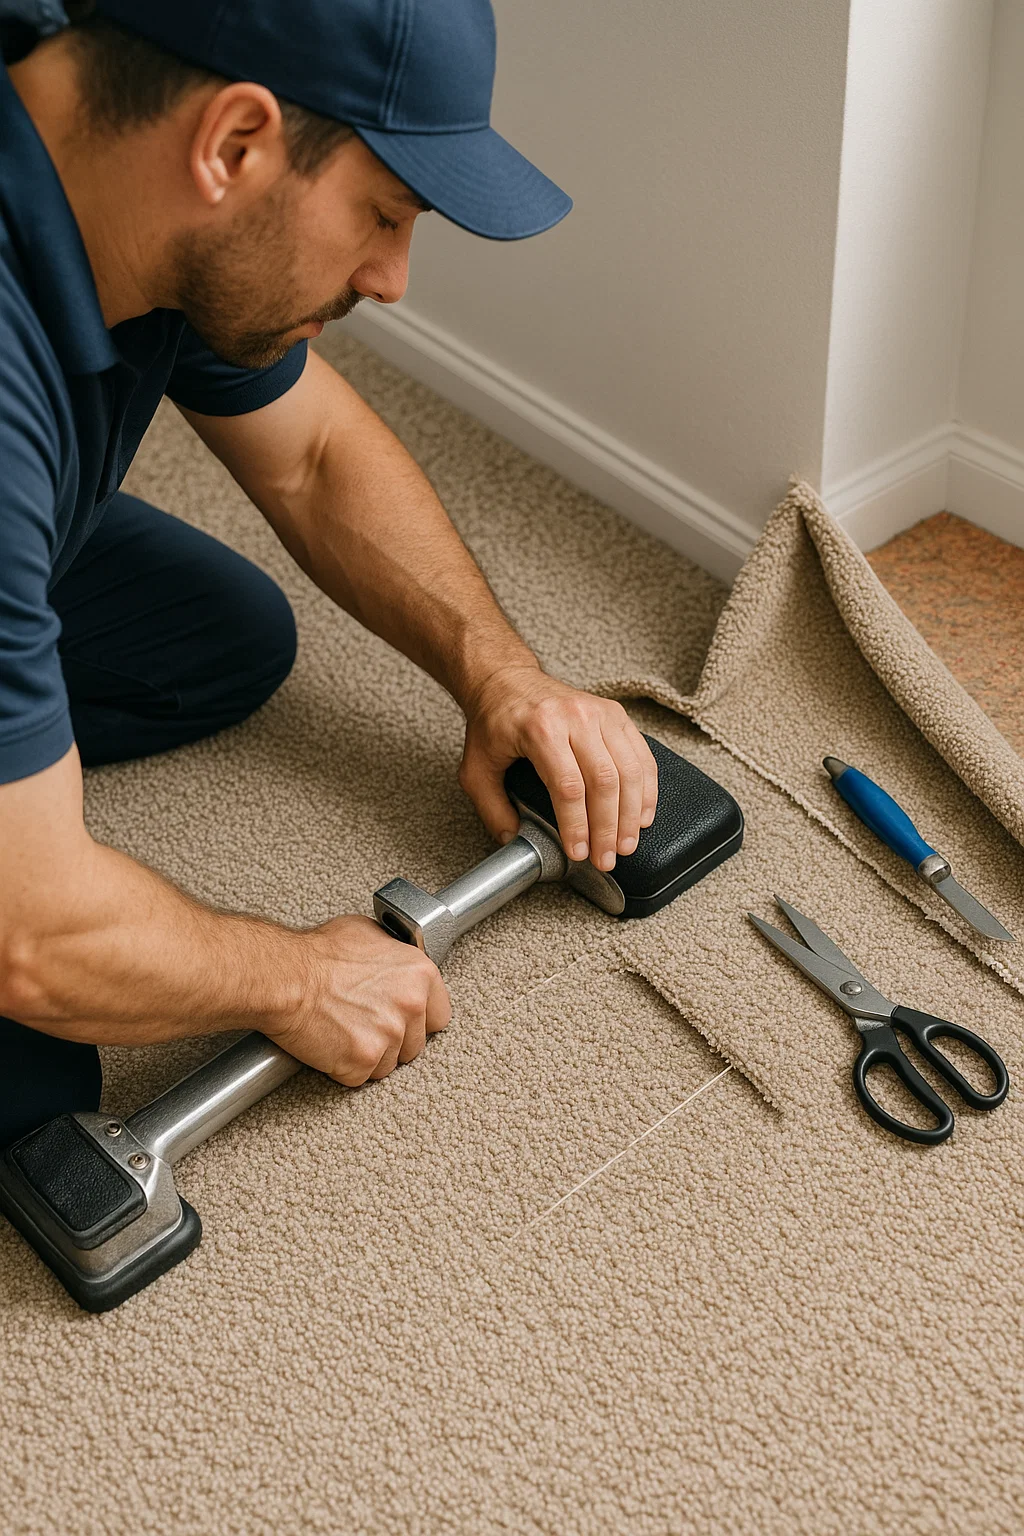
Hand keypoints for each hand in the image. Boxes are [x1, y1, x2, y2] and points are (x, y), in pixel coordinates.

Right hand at [271, 915, 450, 1084]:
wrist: (284, 977)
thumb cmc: (318, 954)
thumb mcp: (369, 935)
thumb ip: (395, 955)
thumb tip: (397, 963)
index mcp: (420, 974)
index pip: (440, 1015)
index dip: (419, 1019)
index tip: (403, 1019)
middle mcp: (410, 1005)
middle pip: (415, 1044)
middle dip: (392, 1039)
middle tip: (364, 1023)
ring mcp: (388, 1036)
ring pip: (389, 1064)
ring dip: (369, 1055)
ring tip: (345, 1031)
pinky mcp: (363, 1061)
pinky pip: (361, 1077)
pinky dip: (345, 1068)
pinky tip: (333, 1044)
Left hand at [458, 665, 658, 870]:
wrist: (506, 679)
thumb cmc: (494, 721)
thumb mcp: (476, 768)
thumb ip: (491, 808)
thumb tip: (514, 840)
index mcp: (541, 729)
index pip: (568, 787)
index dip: (577, 825)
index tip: (579, 852)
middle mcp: (576, 717)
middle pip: (605, 781)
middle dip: (608, 828)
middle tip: (606, 858)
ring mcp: (600, 713)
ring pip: (629, 771)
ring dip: (632, 814)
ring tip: (626, 844)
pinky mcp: (616, 715)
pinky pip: (641, 756)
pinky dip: (647, 790)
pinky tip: (642, 816)